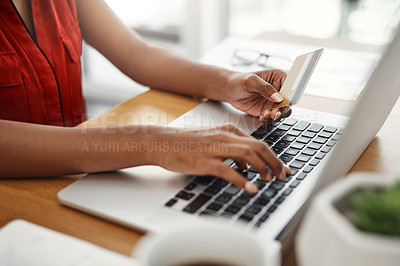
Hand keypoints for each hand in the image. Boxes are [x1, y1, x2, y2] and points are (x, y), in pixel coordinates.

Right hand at [149, 124, 289, 192]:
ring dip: (263, 169)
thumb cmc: (186, 143)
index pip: (259, 142)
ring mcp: (215, 148)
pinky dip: (242, 180)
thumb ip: (232, 151)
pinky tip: (250, 188)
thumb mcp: (213, 141)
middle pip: (259, 147)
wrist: (162, 142)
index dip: (274, 156)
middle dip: (274, 162)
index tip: (282, 168)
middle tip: (282, 176)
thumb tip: (248, 167)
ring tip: (269, 181)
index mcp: (228, 131)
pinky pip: (228, 170)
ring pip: (248, 155)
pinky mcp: (204, 161)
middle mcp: (225, 137)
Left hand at [223, 70, 290, 122]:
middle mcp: (278, 90)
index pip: (291, 85)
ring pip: (283, 111)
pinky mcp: (268, 110)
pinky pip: (273, 117)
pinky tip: (262, 117)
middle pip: (290, 101)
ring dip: (277, 115)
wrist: (229, 91)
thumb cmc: (239, 81)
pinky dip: (269, 119)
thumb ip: (265, 88)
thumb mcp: (251, 81)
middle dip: (284, 108)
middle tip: (276, 112)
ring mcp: (274, 101)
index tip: (287, 101)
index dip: (292, 93)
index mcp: (278, 77)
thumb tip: (277, 97)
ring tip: (266, 114)